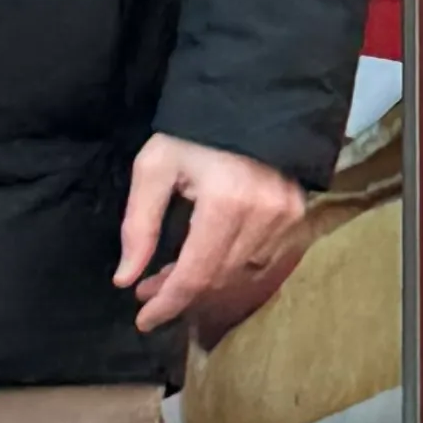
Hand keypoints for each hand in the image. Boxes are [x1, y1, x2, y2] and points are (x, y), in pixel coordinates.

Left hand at [116, 134, 312, 340]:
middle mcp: (263, 214)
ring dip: (204, 278)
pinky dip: (230, 264)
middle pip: (217, 277)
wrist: (250, 100)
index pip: (196, 273)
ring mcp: (286, 215)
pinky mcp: (297, 214)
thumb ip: (139, 224)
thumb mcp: (155, 166)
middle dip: (179, 289)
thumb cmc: (194, 130)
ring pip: (238, 272)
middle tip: (149, 287)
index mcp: (226, 200)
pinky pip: (260, 258)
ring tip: (174, 269)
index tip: (144, 322)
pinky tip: (208, 255)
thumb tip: (126, 279)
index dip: (168, 303)